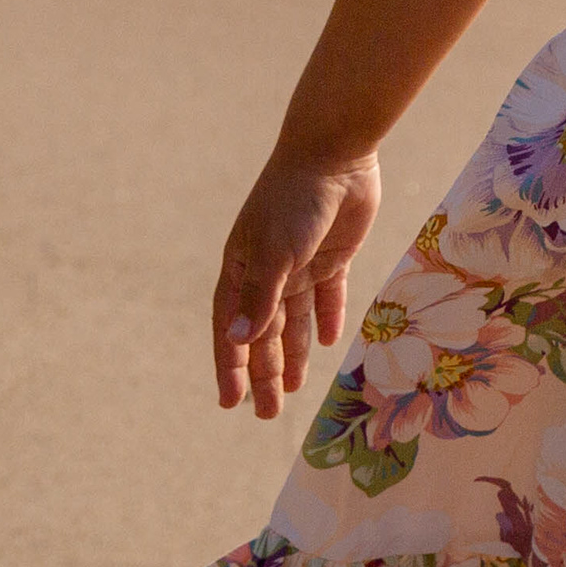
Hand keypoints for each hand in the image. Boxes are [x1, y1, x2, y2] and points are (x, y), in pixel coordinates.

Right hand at [211, 151, 379, 418]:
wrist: (334, 153)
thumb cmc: (295, 202)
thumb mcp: (276, 253)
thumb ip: (261, 298)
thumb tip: (238, 342)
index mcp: (242, 268)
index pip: (232, 328)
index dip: (231, 366)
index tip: (231, 403)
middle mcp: (268, 269)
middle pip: (264, 331)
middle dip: (264, 371)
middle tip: (267, 413)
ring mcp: (301, 262)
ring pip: (294, 319)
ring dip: (292, 353)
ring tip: (294, 388)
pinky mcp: (333, 253)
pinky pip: (328, 295)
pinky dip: (326, 318)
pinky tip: (326, 343)